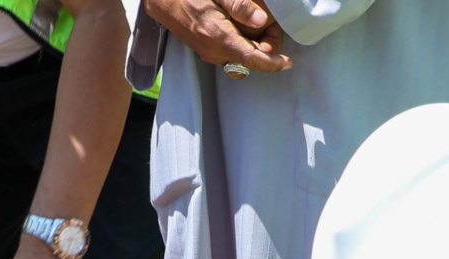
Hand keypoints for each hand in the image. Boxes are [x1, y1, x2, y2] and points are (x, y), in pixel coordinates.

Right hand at [143, 0, 289, 72]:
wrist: (161, 0)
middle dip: (265, 46)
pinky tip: (241, 24)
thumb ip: (239, 6)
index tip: (287, 63)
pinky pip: (231, 52)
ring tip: (256, 20)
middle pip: (250, 60)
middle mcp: (214, 52)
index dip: (272, 63)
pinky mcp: (207, 51)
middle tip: (269, 21)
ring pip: (242, 57)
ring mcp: (209, 54)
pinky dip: (242, 42)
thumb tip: (260, 21)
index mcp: (218, 38)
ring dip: (254, 44)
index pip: (252, 59)